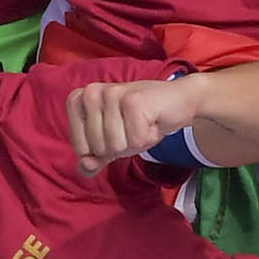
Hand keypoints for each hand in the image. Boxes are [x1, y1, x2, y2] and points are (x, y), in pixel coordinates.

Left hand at [66, 69, 203, 174]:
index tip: (118, 129)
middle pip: (98, 148)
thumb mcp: (112, 142)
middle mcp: (91, 92)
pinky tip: (153, 120)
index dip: (103, 149)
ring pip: (116, 146)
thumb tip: (85, 165)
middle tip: (134, 125)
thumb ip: (94, 159)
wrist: (179, 100)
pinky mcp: (134, 100)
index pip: (81, 149)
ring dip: (136, 141)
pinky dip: (149, 137)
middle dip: (122, 145)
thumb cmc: (141, 121)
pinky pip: (135, 140)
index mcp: (78, 99)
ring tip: (144, 122)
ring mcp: (112, 94)